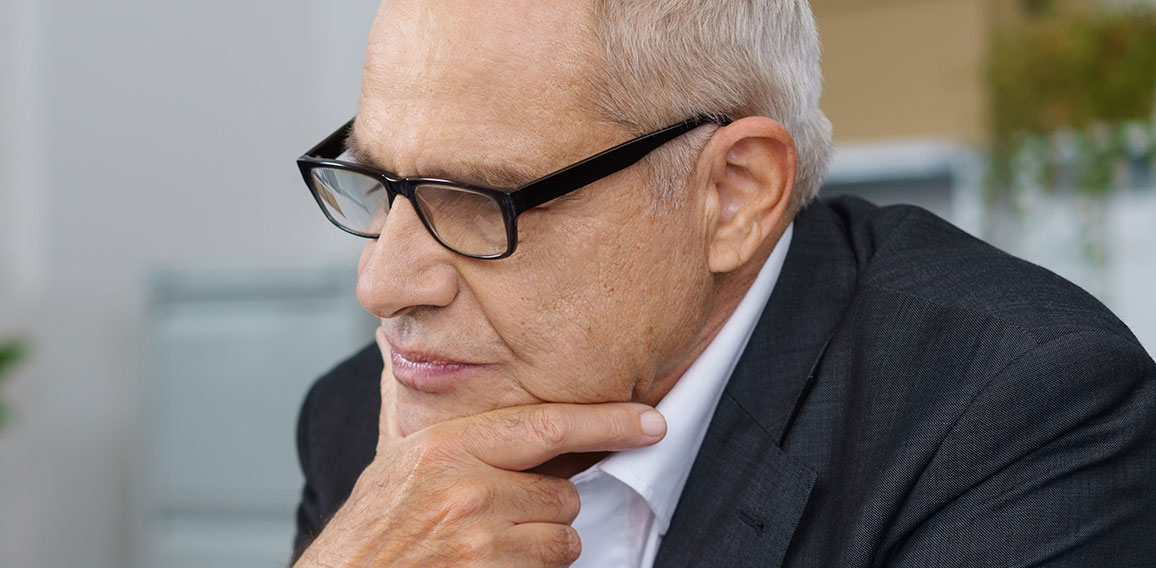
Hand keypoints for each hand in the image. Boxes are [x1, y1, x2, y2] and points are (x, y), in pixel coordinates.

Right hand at [293, 369, 666, 566]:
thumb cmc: (372, 529)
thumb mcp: (394, 460)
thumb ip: (425, 416)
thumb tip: (415, 355)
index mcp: (446, 446)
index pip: (546, 424)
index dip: (607, 421)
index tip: (651, 421)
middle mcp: (466, 488)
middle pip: (562, 493)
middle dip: (546, 507)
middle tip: (502, 516)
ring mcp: (479, 539)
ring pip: (562, 536)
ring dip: (539, 545)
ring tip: (489, 546)